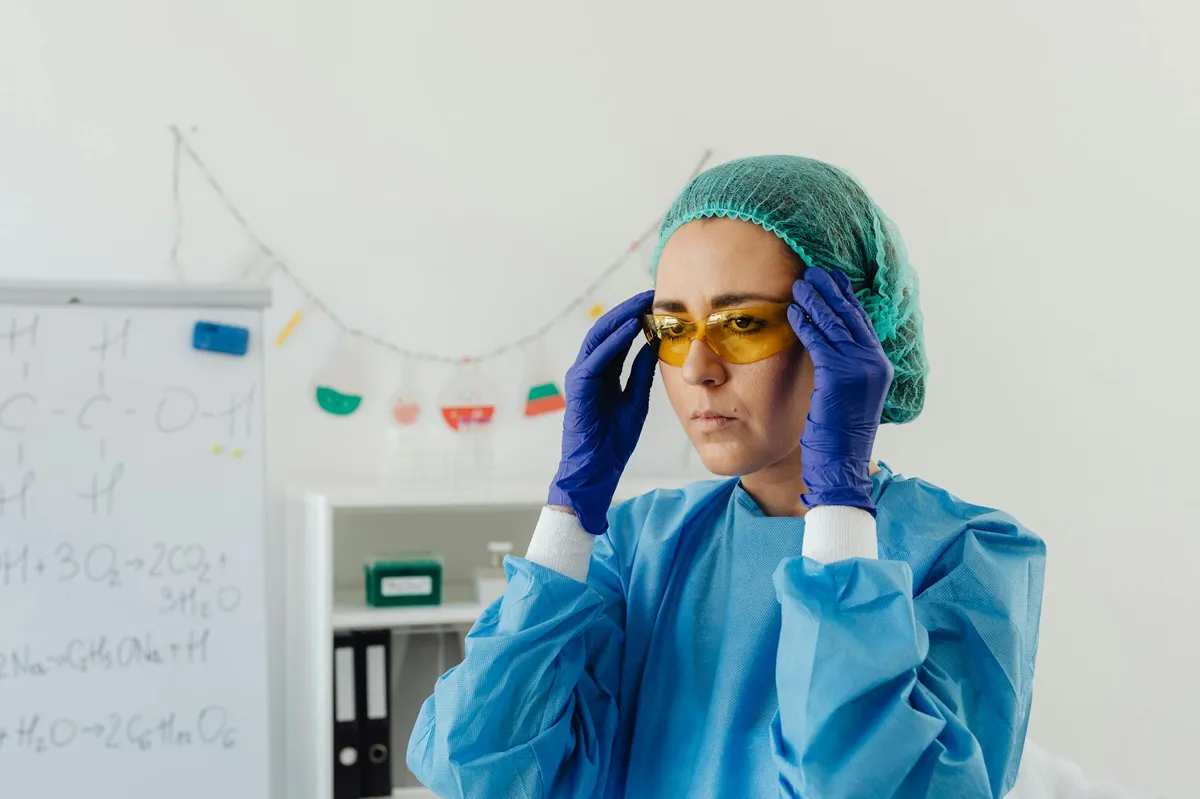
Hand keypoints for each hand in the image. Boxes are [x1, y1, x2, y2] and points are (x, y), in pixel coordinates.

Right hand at [548, 290, 657, 533]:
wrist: (595, 471)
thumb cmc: (613, 441)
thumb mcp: (636, 400)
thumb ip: (641, 373)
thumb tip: (656, 346)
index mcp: (603, 373)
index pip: (619, 337)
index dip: (637, 318)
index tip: (659, 304)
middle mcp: (589, 370)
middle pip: (607, 330)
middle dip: (628, 310)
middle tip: (652, 294)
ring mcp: (581, 377)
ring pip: (598, 337)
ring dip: (620, 318)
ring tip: (642, 303)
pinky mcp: (578, 388)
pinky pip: (595, 358)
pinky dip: (612, 341)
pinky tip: (630, 329)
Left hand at [788, 268, 892, 513]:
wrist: (841, 466)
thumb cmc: (837, 437)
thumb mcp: (845, 397)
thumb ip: (842, 370)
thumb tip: (825, 348)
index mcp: (878, 366)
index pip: (861, 323)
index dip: (846, 299)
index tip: (832, 280)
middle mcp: (874, 363)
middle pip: (851, 317)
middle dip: (831, 292)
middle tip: (813, 272)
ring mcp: (860, 368)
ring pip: (835, 324)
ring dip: (816, 301)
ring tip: (800, 284)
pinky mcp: (841, 376)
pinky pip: (820, 341)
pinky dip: (806, 323)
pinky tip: (793, 311)